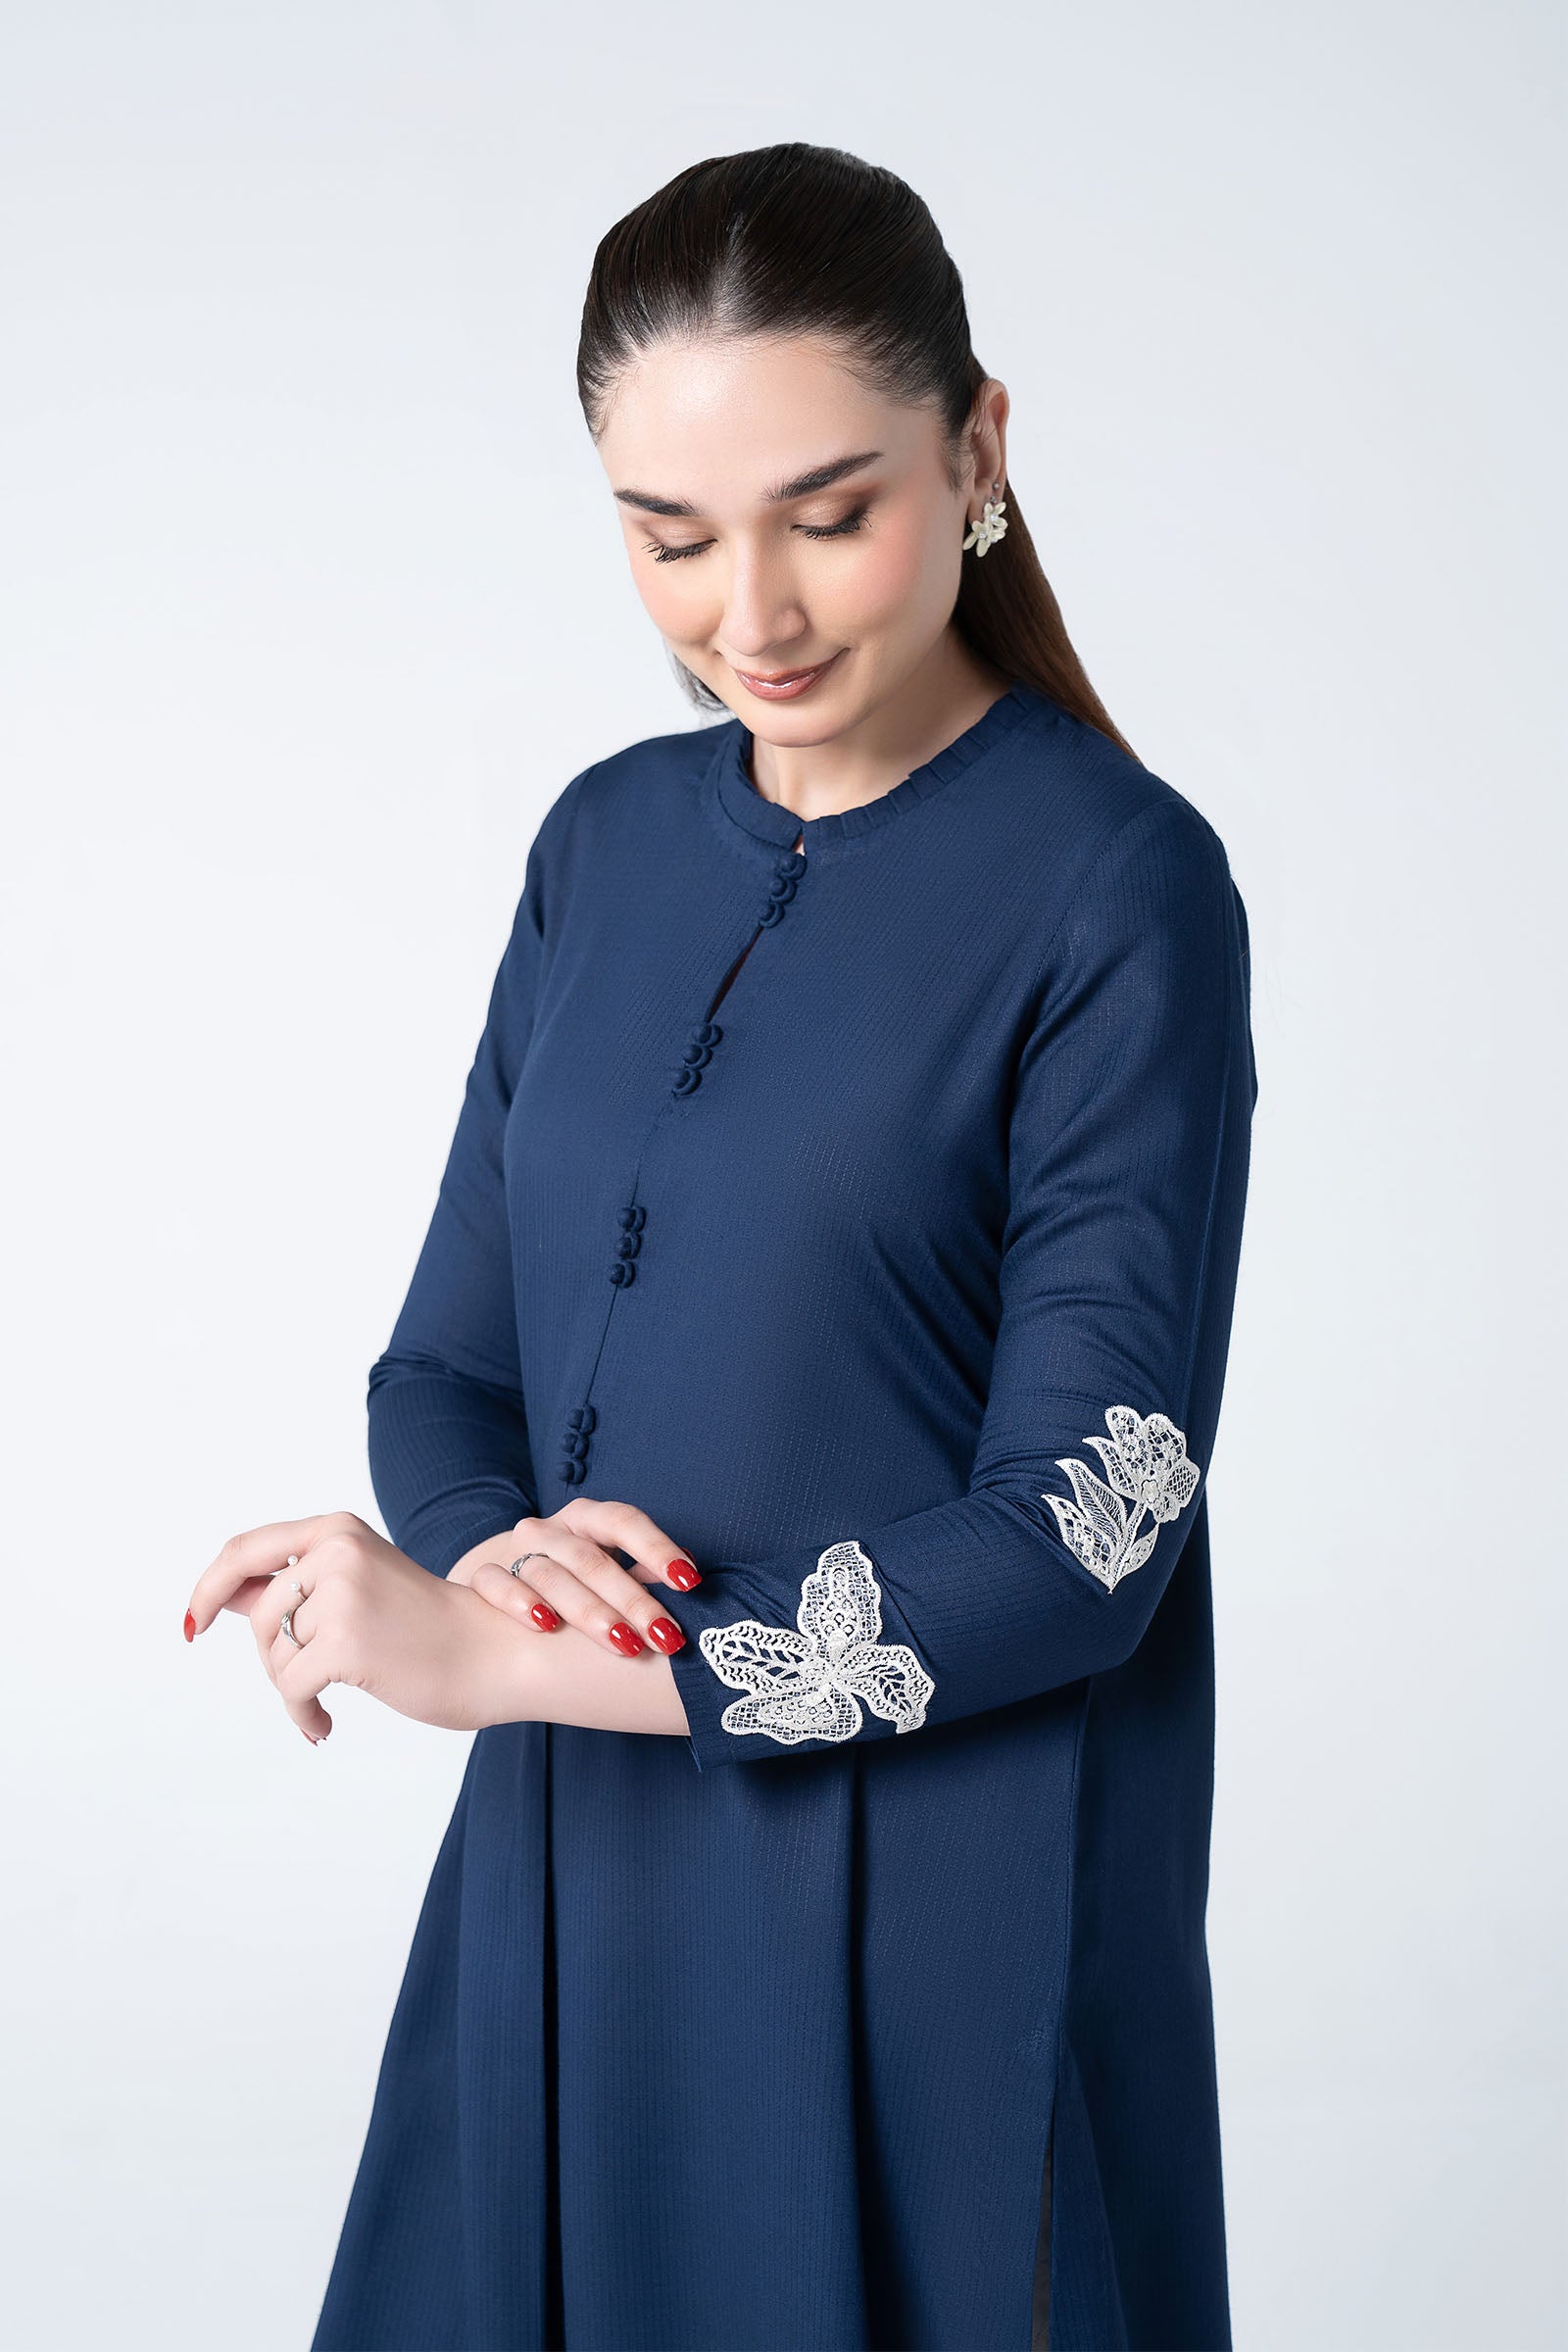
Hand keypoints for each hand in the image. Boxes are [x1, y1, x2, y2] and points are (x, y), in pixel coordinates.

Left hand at [185, 1510, 543, 1741]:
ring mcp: (343, 1592)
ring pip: (273, 1652)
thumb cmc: (426, 1627)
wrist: (492, 1654)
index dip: (209, 1587)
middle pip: (260, 1614)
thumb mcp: (357, 1585)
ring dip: (292, 1687)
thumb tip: (219, 1597)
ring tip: (322, 1702)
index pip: (245, 1549)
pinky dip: (301, 1713)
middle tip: (306, 1682)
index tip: (195, 1623)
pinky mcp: (347, 1640)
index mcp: (337, 1529)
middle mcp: (337, 1550)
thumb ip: (293, 1585)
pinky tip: (324, 1726)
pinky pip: (291, 1686)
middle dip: (274, 1657)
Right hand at [451, 1495, 701, 1662]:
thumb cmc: (569, 1580)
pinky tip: (546, 1625)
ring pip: (549, 1573)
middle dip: (633, 1600)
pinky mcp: (482, 1576)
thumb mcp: (605, 1569)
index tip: (690, 1582)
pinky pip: (495, 1583)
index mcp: (587, 1519)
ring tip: (623, 1643)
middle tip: (666, 1636)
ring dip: (589, 1610)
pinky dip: (520, 1601)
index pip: (625, 1522)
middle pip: (592, 1559)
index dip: (658, 1549)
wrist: (496, 1585)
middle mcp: (552, 1529)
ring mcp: (515, 1552)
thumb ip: (640, 1575)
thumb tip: (690, 1583)